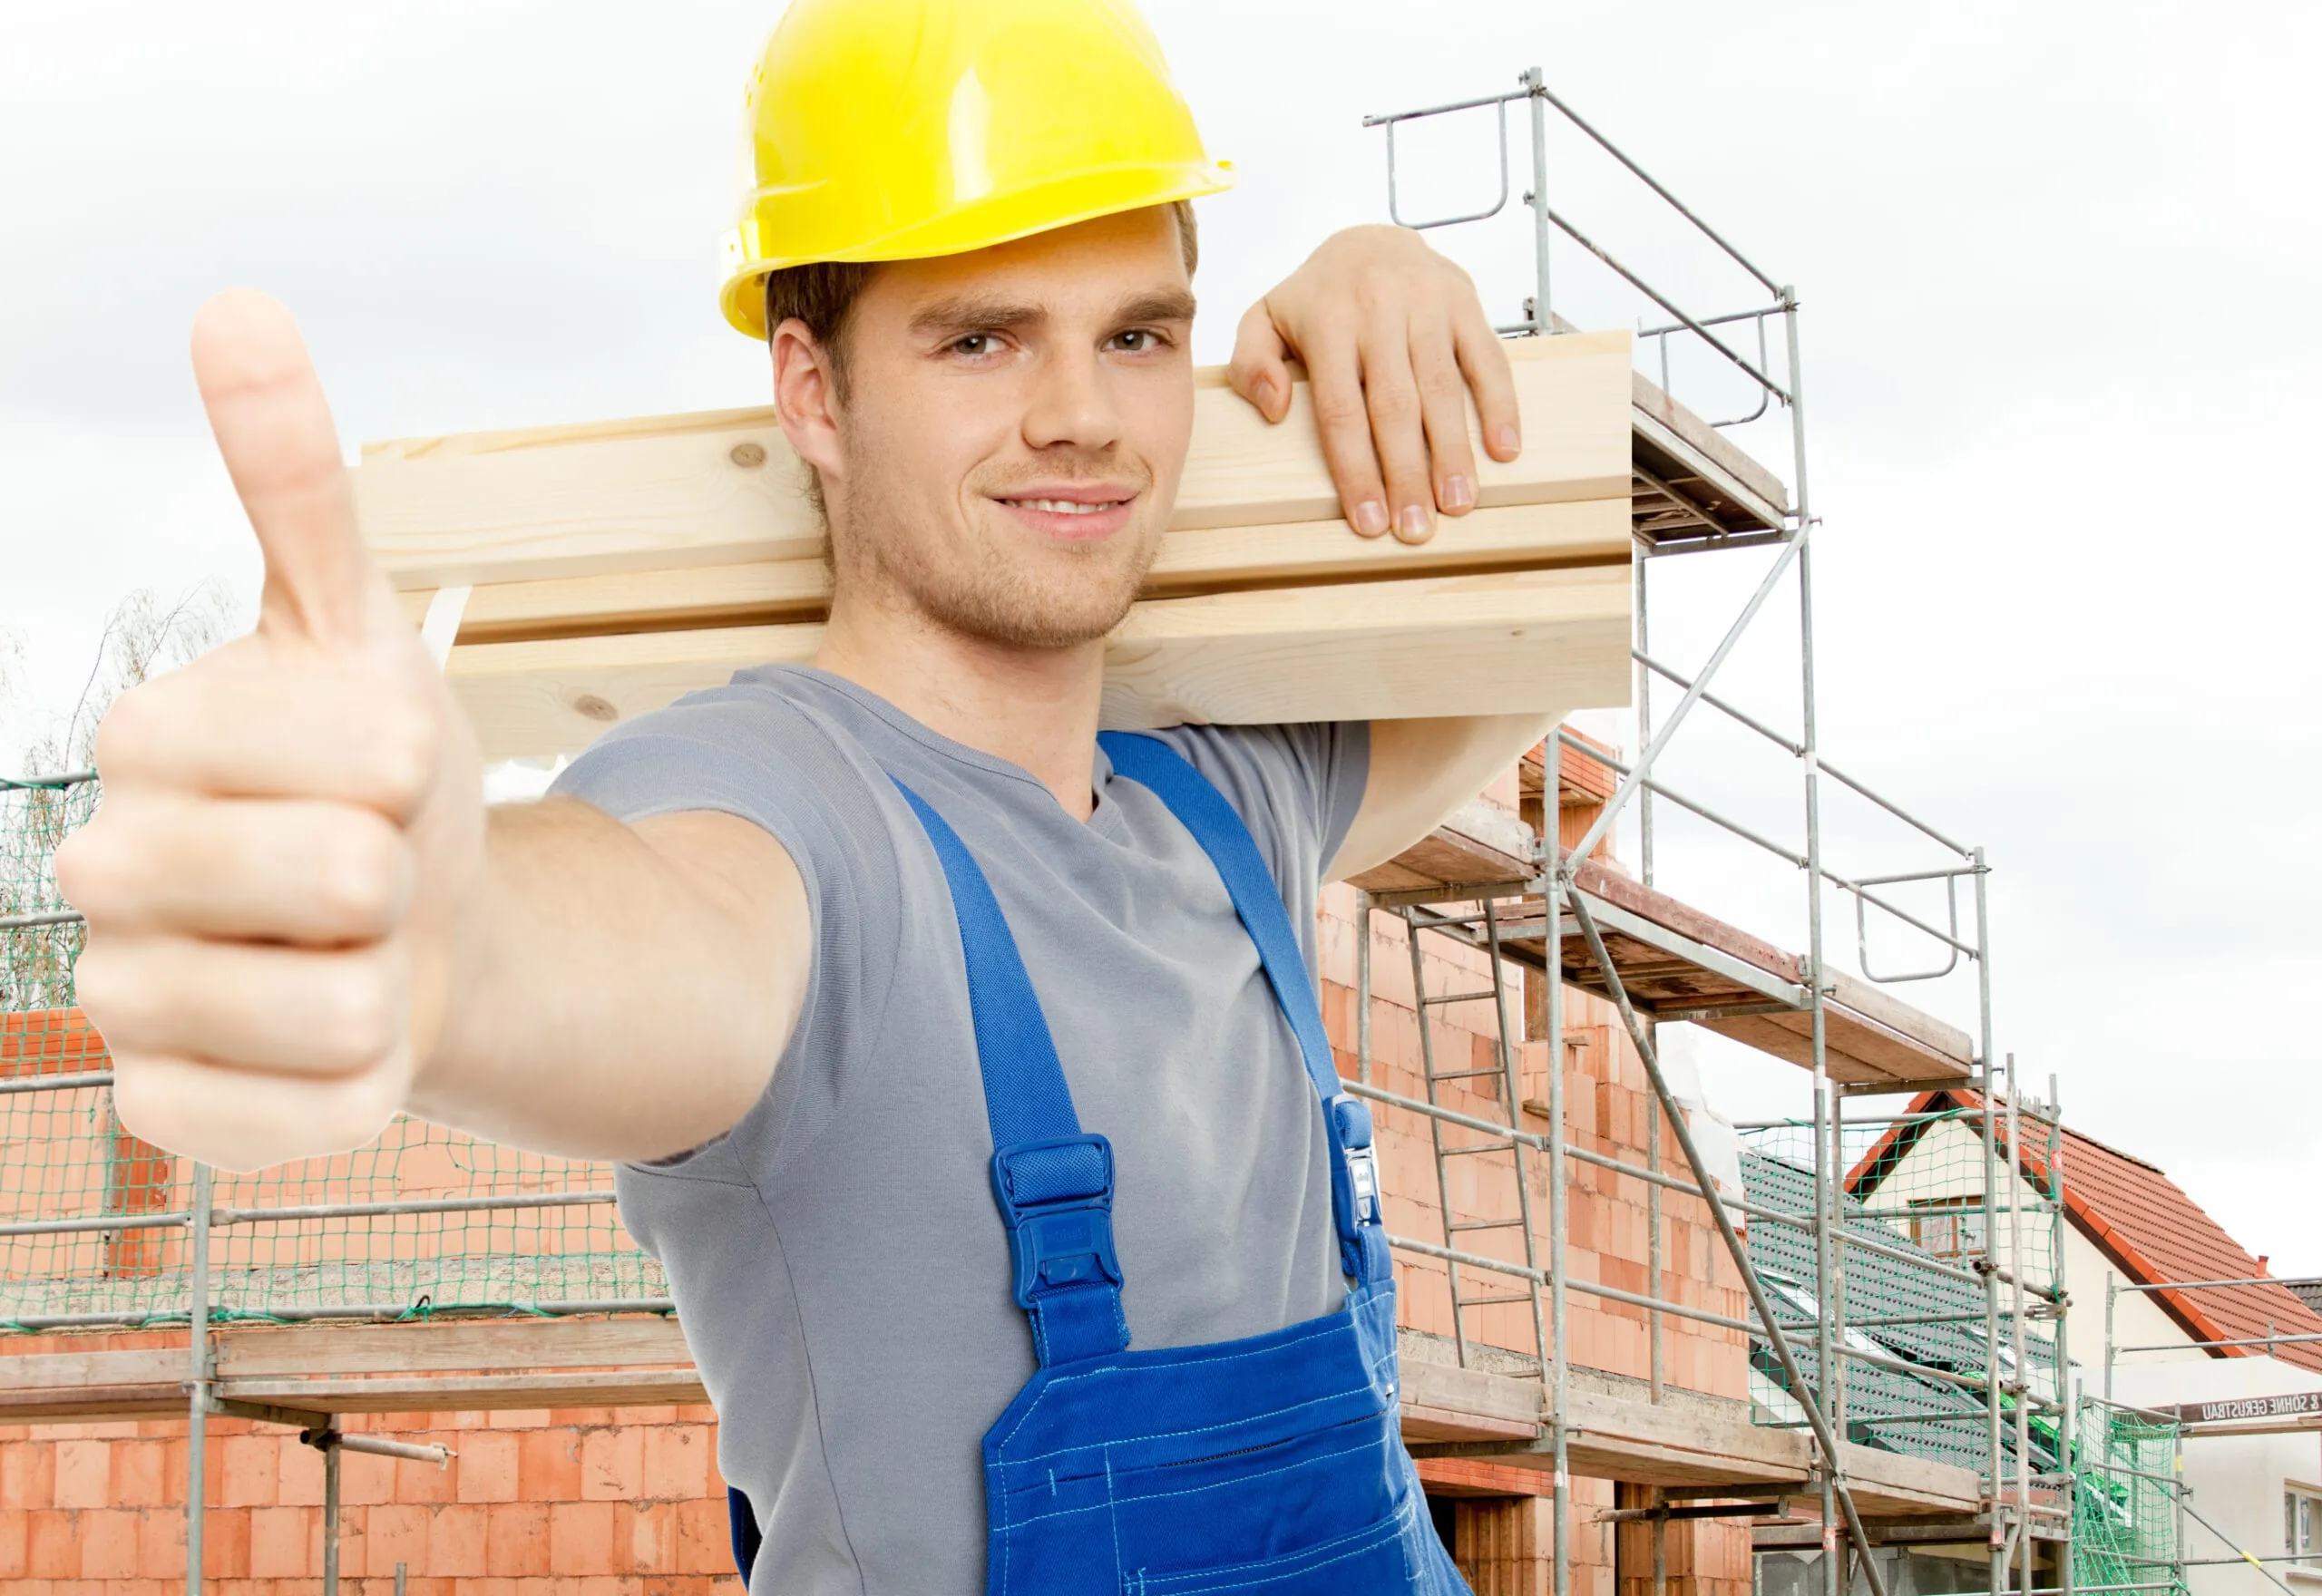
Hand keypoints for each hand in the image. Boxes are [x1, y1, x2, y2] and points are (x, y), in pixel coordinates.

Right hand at [55, 292, 485, 1171]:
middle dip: (404, 870)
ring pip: (338, 1008)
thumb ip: (297, 485)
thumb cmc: (376, 775)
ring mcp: (129, 1003)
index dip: (413, 763)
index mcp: (145, 738)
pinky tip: (338, 1039)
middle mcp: (103, 873)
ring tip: (355, 950)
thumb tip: (239, 310)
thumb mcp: (357, 626)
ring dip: (393, 979)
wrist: (410, 926)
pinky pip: (318, 1117)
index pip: (354, 751)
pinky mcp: (178, 1117)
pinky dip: (369, 1084)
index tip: (388, 765)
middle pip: (343, 877)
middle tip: (369, 866)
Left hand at [1229, 224, 1520, 545]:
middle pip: (1395, 406)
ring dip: (1453, 451)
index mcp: (1328, 322)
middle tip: (1416, 528)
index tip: (1369, 521)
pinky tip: (1503, 449)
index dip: (1356, 470)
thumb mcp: (1265, 318)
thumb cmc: (1318, 297)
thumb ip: (1251, 361)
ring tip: (1458, 503)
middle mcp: (1378, 310)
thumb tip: (1273, 409)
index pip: (1342, 410)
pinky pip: (1487, 357)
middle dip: (1406, 474)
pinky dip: (1500, 404)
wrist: (1371, 237)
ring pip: (1443, 388)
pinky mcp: (1465, 301)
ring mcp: (1427, 303)